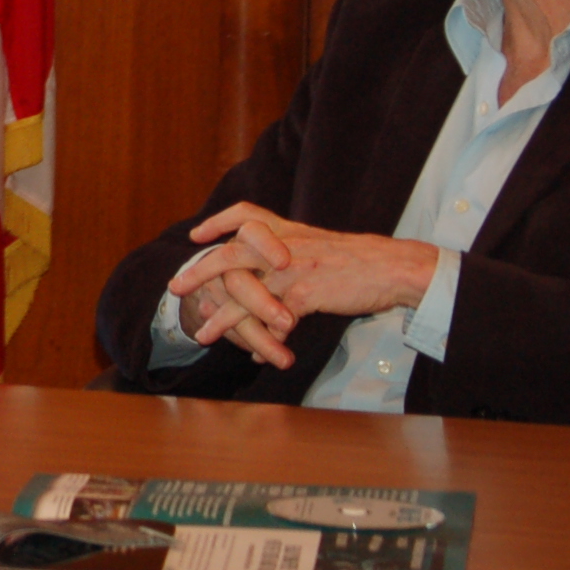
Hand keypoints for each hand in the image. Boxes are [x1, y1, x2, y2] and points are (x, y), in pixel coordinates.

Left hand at [167, 204, 441, 368]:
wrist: (393, 268)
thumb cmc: (359, 260)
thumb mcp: (319, 243)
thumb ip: (290, 253)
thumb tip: (271, 269)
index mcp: (287, 231)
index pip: (245, 215)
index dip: (218, 222)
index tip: (197, 234)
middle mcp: (284, 247)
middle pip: (229, 255)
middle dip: (199, 273)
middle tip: (176, 288)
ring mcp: (292, 270)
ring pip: (245, 295)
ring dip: (223, 319)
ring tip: (204, 336)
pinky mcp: (305, 294)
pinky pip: (274, 321)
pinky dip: (264, 340)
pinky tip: (258, 354)